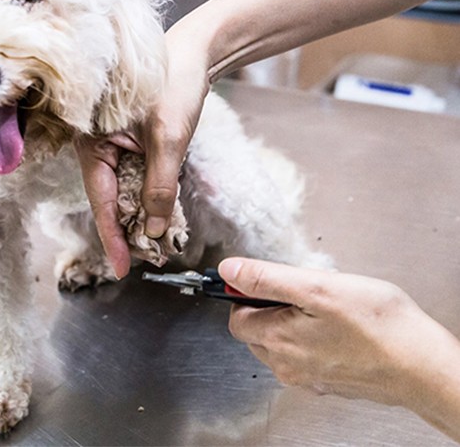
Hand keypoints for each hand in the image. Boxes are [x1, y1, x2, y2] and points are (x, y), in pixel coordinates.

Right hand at [74, 18, 208, 278]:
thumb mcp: (169, 139)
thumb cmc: (174, 84)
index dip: (113, 238)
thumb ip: (160, 187)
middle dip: (127, 231)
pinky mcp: (131, 145)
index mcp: (94, 142)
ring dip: (139, 217)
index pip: (102, 201)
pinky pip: (135, 178)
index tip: (123, 269)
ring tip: (155, 246)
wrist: (194, 51)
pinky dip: (148, 197)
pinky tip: (159, 215)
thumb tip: (152, 230)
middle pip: (110, 200)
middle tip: (146, 261)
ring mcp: (114, 146)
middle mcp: (98, 147)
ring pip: (124, 192)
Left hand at [218, 257, 459, 407]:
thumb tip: (230, 270)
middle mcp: (287, 366)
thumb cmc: (379, 327)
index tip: (266, 281)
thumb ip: (267, 278)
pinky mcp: (330, 383)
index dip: (245, 295)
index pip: (235, 318)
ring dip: (291, 326)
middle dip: (269, 310)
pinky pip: (305, 359)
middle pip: (256, 333)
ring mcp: (309, 378)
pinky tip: (338, 330)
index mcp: (278, 340)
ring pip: (280, 347)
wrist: (423, 366)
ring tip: (325, 311)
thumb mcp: (317, 287)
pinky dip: (312, 342)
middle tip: (304, 293)